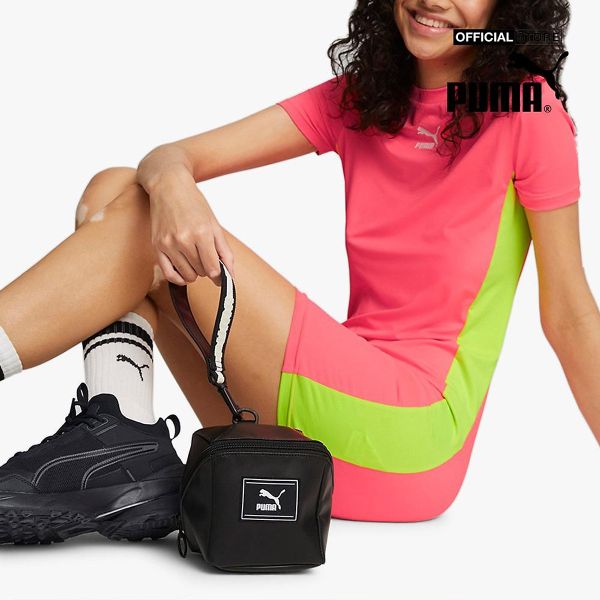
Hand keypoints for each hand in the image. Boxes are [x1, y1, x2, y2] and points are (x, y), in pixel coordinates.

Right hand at [147, 172, 234, 286]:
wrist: (169, 186)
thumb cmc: (193, 203)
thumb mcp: (214, 225)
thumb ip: (224, 251)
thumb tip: (230, 275)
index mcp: (202, 233)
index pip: (213, 268)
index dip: (219, 275)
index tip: (220, 274)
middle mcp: (184, 240)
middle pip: (201, 272)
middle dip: (206, 268)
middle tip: (205, 256)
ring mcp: (168, 244)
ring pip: (187, 275)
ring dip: (194, 272)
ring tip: (195, 259)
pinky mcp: (157, 246)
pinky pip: (168, 274)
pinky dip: (178, 278)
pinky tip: (184, 272)